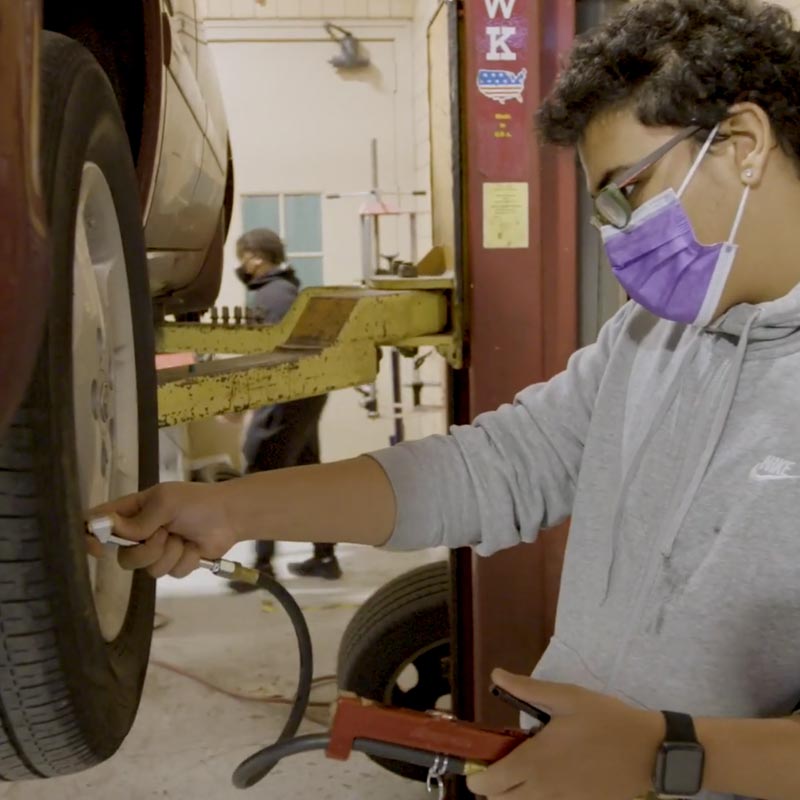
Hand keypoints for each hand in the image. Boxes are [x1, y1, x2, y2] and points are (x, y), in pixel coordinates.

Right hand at [86, 482, 238, 578]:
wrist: (230, 516)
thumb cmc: (197, 502)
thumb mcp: (166, 502)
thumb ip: (139, 520)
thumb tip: (112, 530)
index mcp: (133, 511)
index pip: (100, 523)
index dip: (91, 536)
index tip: (96, 547)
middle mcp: (140, 532)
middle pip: (124, 557)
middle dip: (146, 550)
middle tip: (165, 533)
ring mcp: (157, 550)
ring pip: (147, 569)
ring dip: (170, 554)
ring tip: (184, 538)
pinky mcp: (174, 563)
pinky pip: (170, 573)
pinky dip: (185, 560)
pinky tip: (195, 547)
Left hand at [467, 669, 663, 799]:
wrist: (651, 751)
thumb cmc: (606, 720)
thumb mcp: (566, 696)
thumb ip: (526, 688)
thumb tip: (496, 674)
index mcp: (534, 762)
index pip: (490, 786)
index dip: (476, 778)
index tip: (478, 762)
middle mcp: (543, 791)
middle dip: (492, 789)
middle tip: (499, 763)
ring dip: (514, 796)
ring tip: (522, 771)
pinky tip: (548, 780)